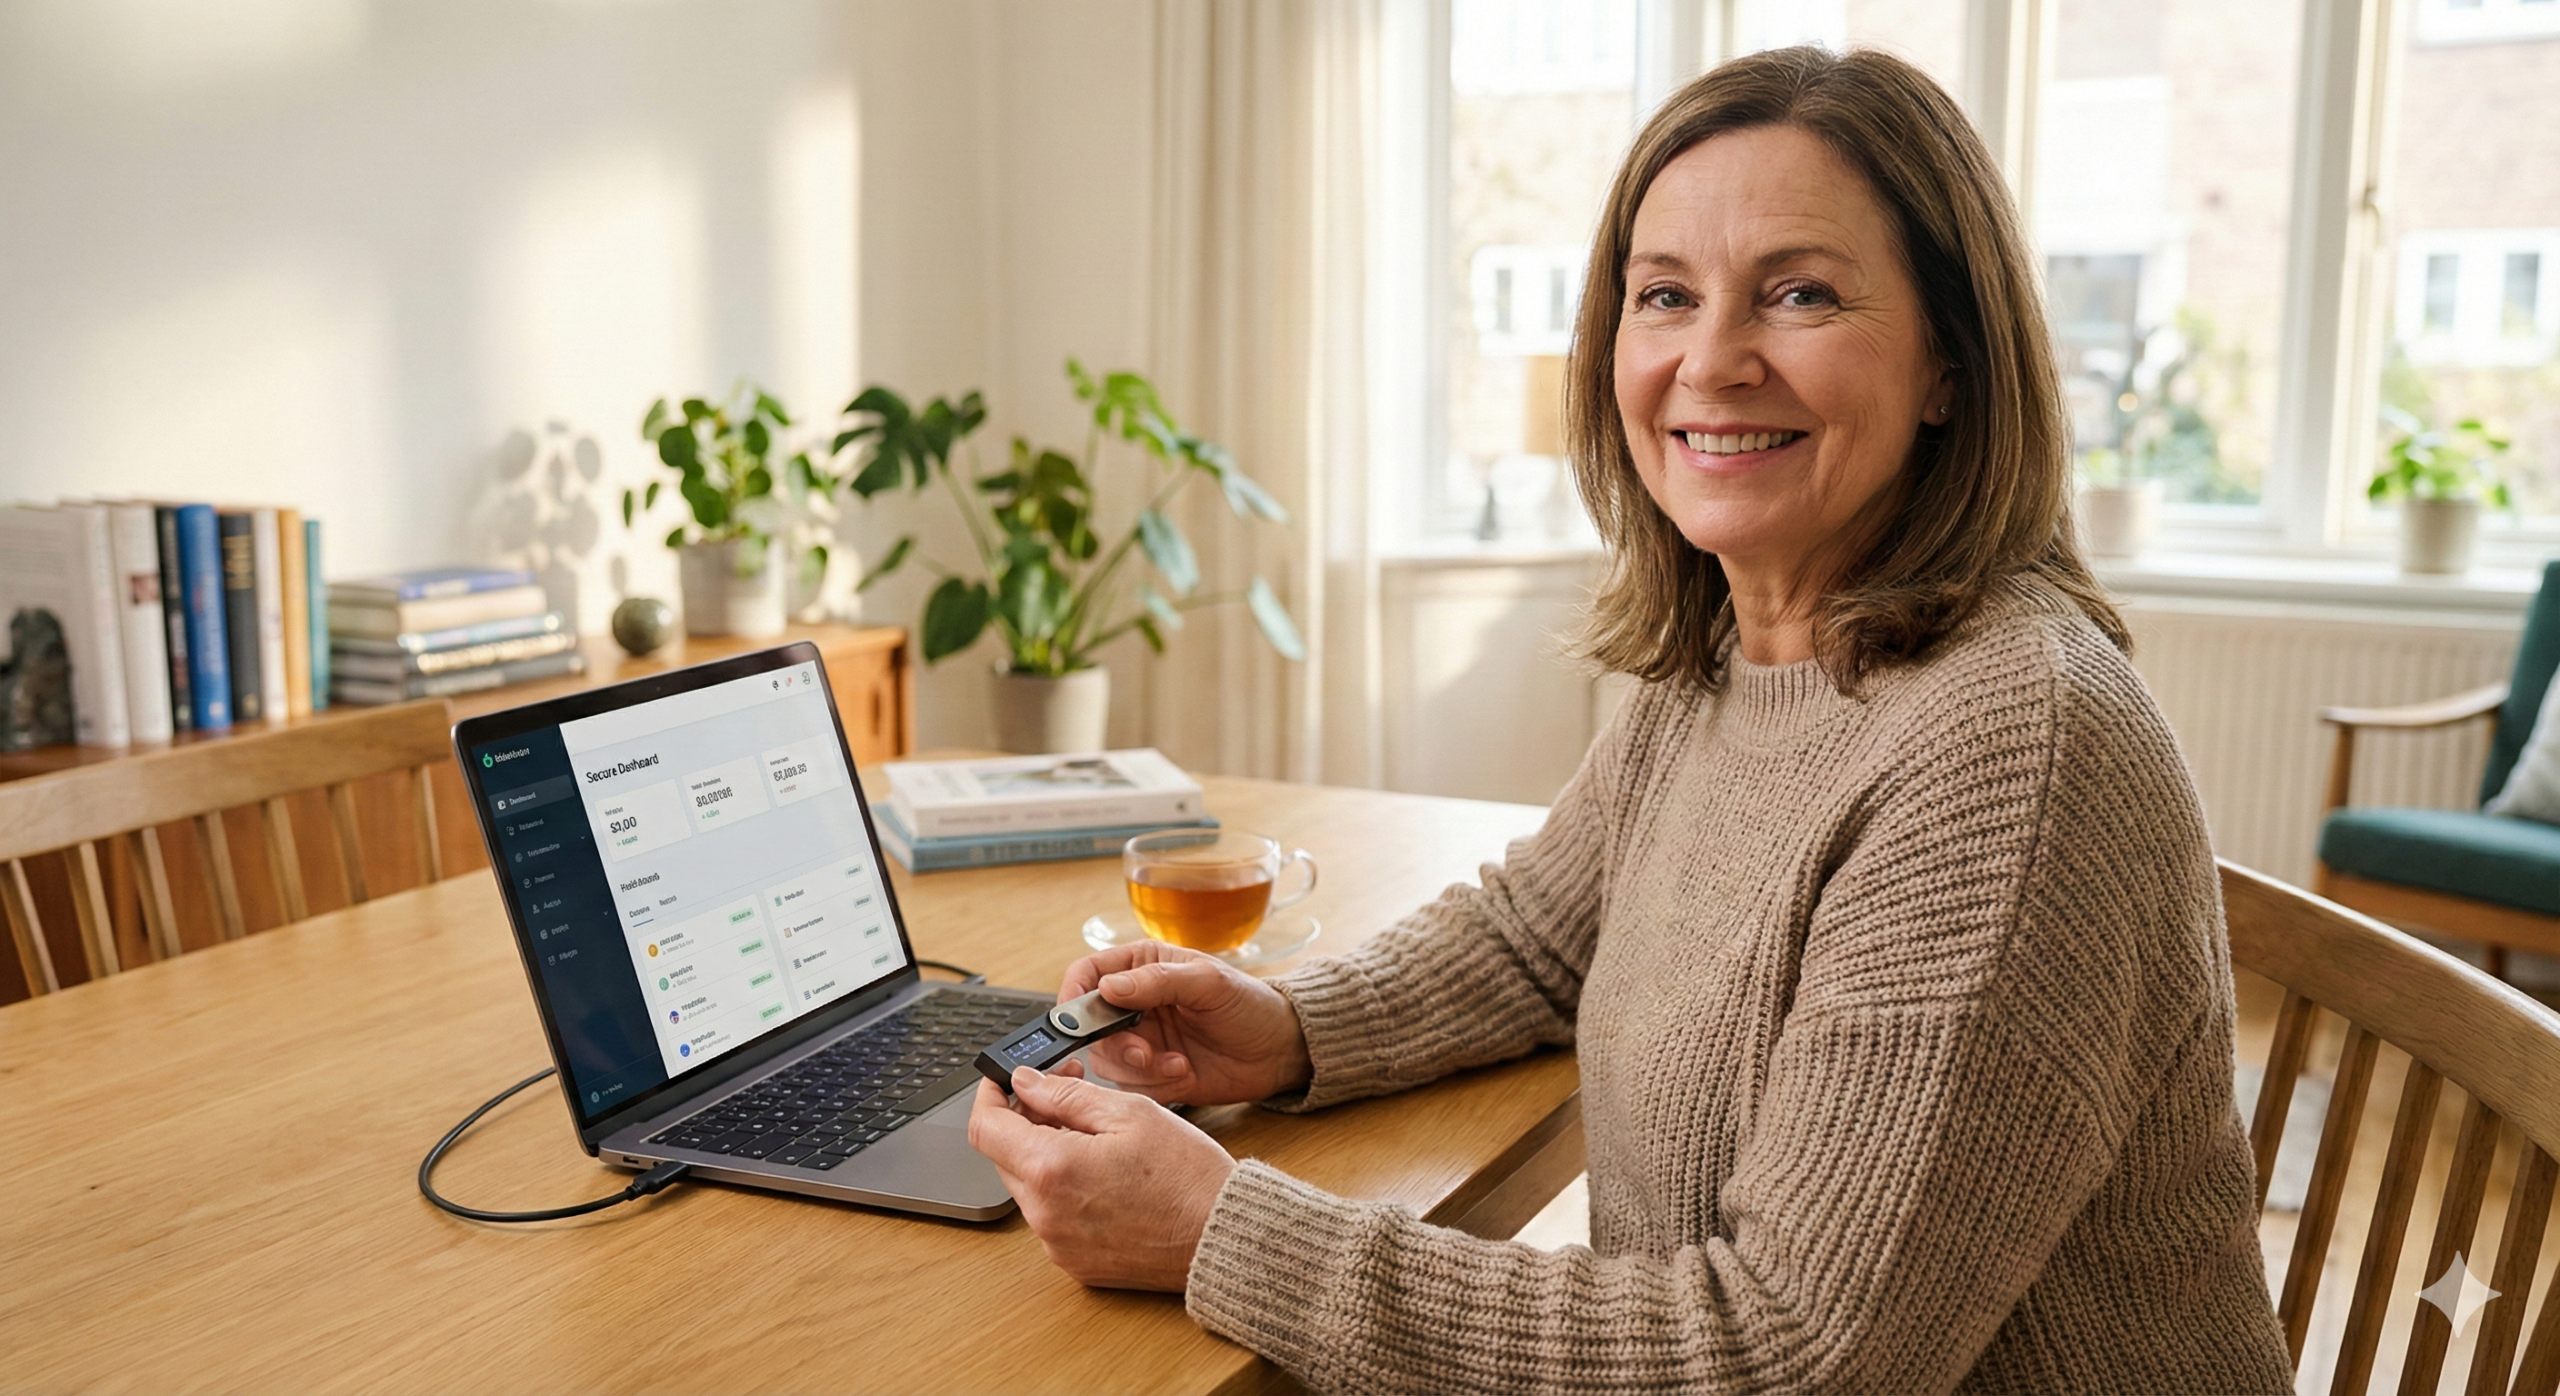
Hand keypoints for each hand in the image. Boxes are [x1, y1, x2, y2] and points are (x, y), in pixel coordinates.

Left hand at [967, 1065, 1235, 1290]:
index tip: (1004, 1081)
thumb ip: (1067, 1094)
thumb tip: (1026, 1082)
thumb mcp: (1130, 1112)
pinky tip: (1104, 1174)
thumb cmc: (1187, 1176)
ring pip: (1030, 1186)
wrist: (1223, 1239)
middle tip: (1068, 1093)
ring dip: (1048, 1155)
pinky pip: (1052, 1216)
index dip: (990, 1096)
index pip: (985, 1128)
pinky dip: (1065, 1190)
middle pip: (1006, 1157)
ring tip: (1097, 1135)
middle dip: (1028, 1120)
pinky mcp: (1074, 1264)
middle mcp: (1044, 1215)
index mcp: (1052, 1170)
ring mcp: (1057, 1245)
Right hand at [1060, 942, 1311, 1104]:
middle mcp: (1135, 1005)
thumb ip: (1158, 981)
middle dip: (1114, 1044)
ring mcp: (1143, 1041)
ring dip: (1137, 1069)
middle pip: (1090, 1027)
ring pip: (1107, 1062)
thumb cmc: (1251, 1004)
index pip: (1087, 974)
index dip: (1074, 995)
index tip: (1078, 1018)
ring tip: (1175, 1064)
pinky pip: (1131, 1087)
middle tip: (1143, 1052)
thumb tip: (1109, 986)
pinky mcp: (1154, 1075)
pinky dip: (1154, 1085)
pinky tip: (1184, 1074)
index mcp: (1142, 967)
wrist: (1280, 1052)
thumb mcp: (1209, 983)